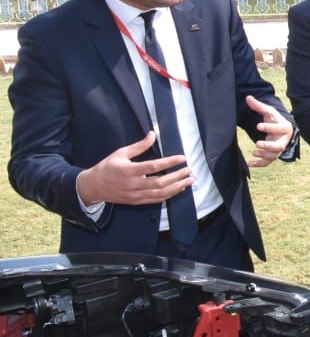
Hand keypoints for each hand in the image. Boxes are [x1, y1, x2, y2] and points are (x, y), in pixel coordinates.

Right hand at [76, 132, 192, 205]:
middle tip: (189, 171)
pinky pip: (156, 200)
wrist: (93, 187)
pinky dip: (169, 195)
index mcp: (128, 171)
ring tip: (189, 181)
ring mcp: (135, 195)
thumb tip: (152, 134)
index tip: (182, 158)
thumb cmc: (107, 167)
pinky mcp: (136, 201)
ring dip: (177, 187)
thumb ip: (139, 146)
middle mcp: (133, 184)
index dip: (169, 162)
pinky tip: (178, 189)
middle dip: (177, 177)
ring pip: (160, 193)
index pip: (153, 166)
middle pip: (160, 182)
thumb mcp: (121, 153)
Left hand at [245, 95, 293, 166]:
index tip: (258, 126)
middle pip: (279, 146)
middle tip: (257, 143)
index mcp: (284, 128)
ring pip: (274, 155)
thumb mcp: (269, 112)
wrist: (282, 130)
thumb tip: (248, 97)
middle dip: (268, 146)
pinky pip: (268, 162)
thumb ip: (259, 106)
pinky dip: (260, 164)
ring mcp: (279, 149)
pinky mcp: (273, 155)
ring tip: (254, 152)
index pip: (279, 128)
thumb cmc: (275, 120)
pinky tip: (250, 163)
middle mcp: (283, 140)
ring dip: (264, 155)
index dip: (269, 127)